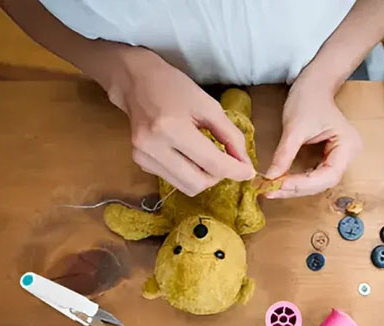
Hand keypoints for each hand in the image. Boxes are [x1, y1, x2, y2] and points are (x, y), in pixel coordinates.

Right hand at [109, 49, 254, 195]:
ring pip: (186, 187)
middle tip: (223, 160)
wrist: (135, 81)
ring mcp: (143, 157)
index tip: (248, 172)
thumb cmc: (175, 87)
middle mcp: (153, 147)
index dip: (236, 171)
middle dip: (217, 176)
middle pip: (198, 183)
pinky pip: (174, 180)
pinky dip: (187, 172)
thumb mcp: (209, 106)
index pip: (212, 163)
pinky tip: (185, 152)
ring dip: (203, 176)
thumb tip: (245, 166)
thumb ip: (231, 136)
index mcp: (172, 128)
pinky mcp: (140, 162)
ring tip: (204, 155)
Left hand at [264, 78, 361, 197]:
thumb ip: (284, 155)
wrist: (313, 85)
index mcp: (348, 146)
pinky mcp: (329, 158)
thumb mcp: (294, 127)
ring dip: (296, 187)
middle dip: (297, 188)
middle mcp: (348, 156)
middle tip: (271, 191)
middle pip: (323, 182)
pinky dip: (298, 180)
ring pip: (318, 182)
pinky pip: (315, 175)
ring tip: (273, 189)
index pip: (327, 176)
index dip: (302, 184)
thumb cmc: (308, 99)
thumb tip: (270, 178)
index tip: (278, 185)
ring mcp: (340, 158)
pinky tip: (282, 181)